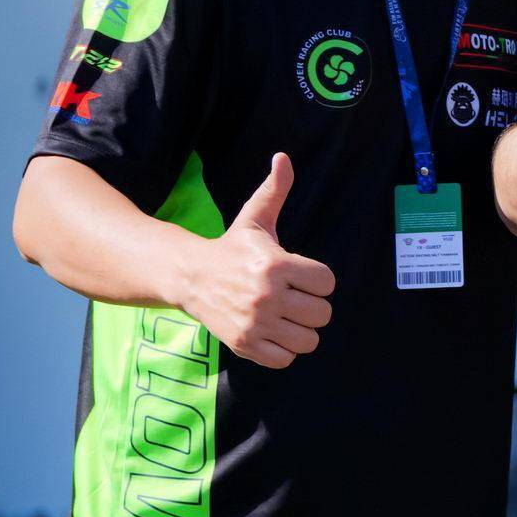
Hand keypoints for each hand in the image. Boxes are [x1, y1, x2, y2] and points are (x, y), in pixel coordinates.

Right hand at [187, 153, 332, 367]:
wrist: (188, 277)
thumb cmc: (231, 249)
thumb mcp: (254, 220)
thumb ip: (275, 191)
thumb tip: (283, 157)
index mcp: (276, 264)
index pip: (328, 283)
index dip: (317, 280)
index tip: (299, 276)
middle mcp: (266, 295)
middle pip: (323, 314)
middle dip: (311, 306)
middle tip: (291, 298)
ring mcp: (255, 322)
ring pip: (309, 340)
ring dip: (300, 331)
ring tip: (283, 317)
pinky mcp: (244, 345)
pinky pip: (286, 359)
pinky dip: (283, 350)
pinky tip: (271, 332)